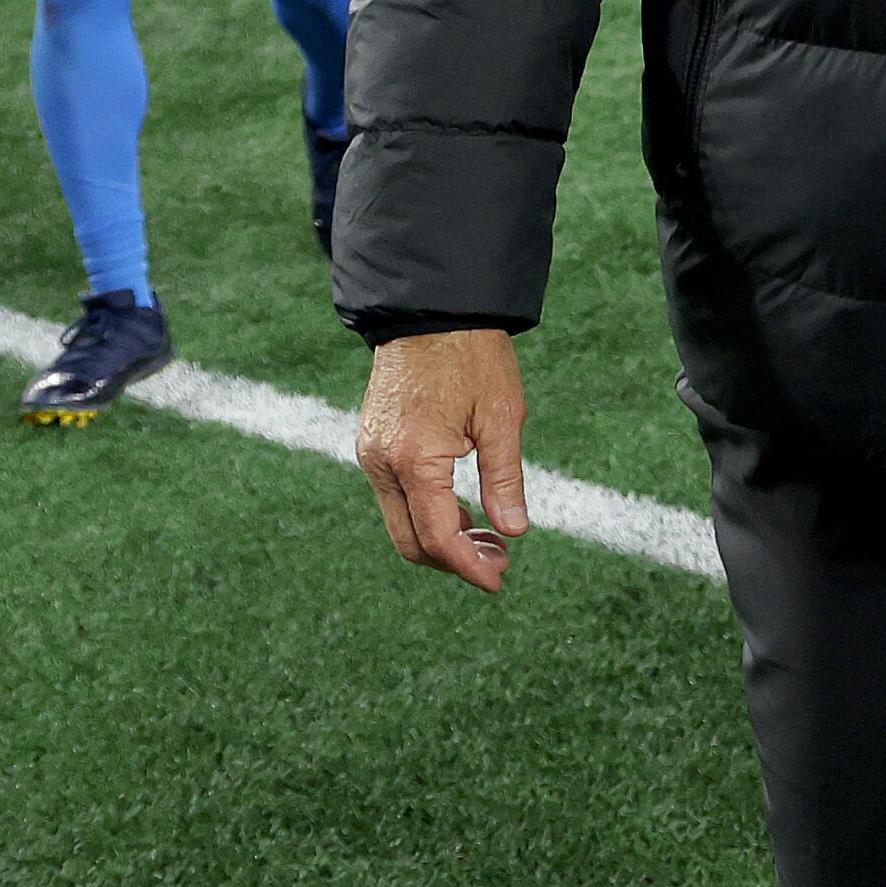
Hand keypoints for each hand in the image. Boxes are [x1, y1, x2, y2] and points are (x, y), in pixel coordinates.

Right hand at [355, 329, 528, 593]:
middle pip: (410, 541)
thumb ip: (504, 478)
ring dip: (440, 538)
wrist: (431, 307)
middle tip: (498, 560)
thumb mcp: (501, 416)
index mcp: (415, 459)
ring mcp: (371, 452)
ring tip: (487, 536)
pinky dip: (425, 512)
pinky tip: (460, 508)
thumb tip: (514, 531)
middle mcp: (383, 462)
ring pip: (400, 521)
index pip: (438, 537)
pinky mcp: (372, 441)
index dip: (469, 566)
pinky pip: (394, 495)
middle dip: (453, 560)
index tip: (499, 580)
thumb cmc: (472, 355)